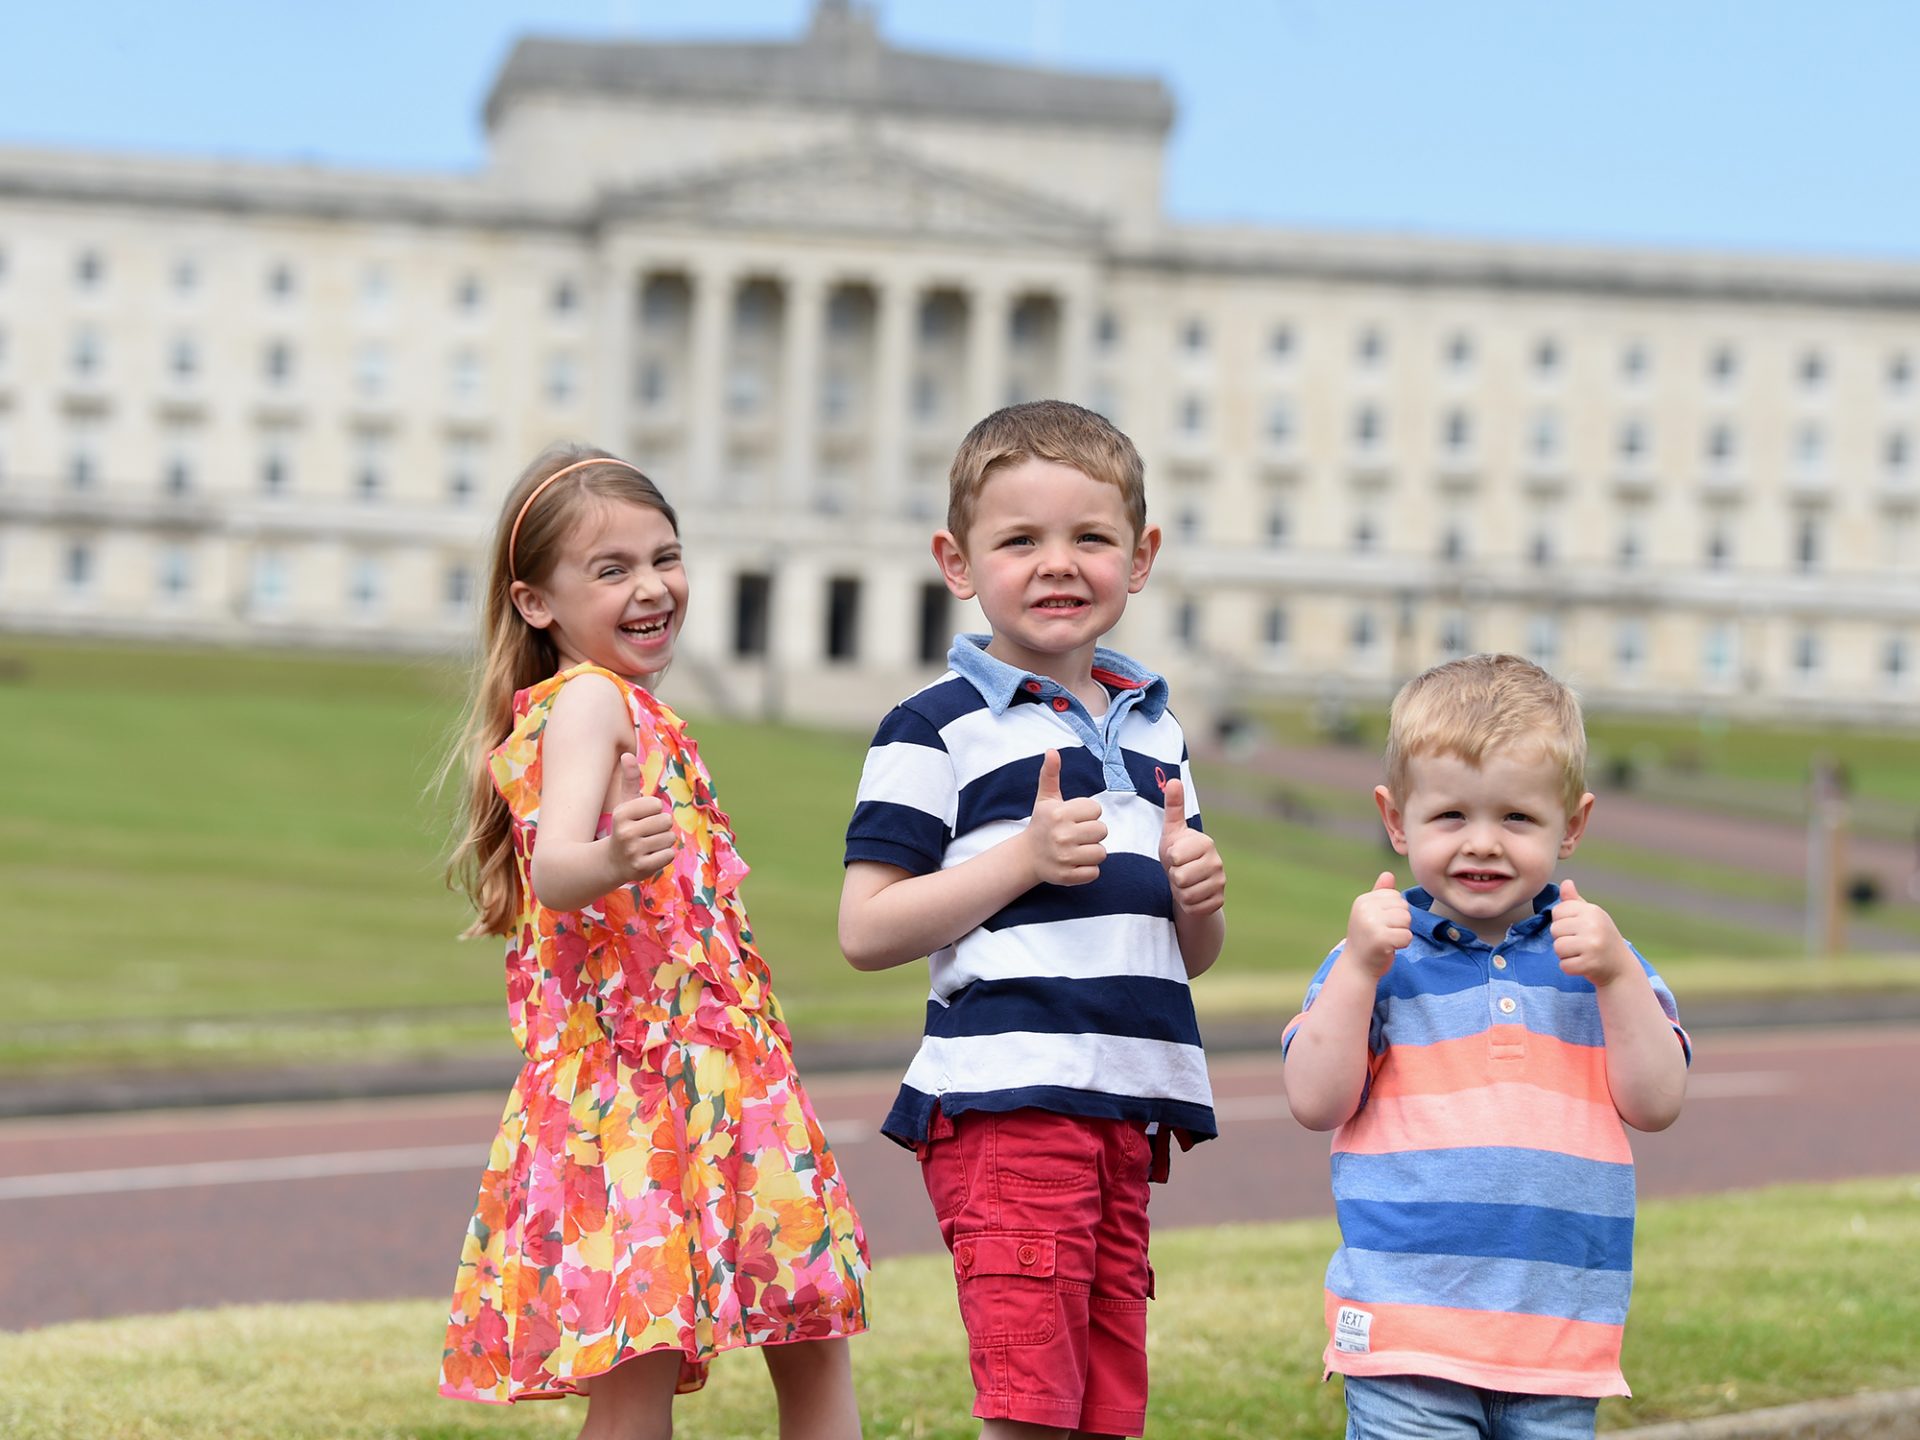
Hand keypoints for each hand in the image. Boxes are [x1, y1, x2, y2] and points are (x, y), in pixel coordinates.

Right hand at [609, 752, 675, 882]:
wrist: (612, 862)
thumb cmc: (624, 827)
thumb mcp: (625, 804)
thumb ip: (629, 780)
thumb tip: (627, 754)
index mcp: (622, 813)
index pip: (657, 804)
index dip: (654, 811)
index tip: (641, 819)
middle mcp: (626, 832)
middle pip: (666, 821)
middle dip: (661, 827)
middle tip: (646, 834)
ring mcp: (633, 851)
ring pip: (670, 838)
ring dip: (663, 842)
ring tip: (647, 845)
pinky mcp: (641, 868)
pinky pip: (669, 855)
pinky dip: (664, 856)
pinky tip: (650, 856)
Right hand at [1025, 749, 1106, 885]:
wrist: (1026, 856)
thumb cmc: (1042, 824)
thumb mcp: (1045, 799)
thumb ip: (1050, 774)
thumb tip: (1051, 750)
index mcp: (1059, 814)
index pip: (1096, 810)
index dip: (1088, 814)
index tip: (1074, 818)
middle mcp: (1062, 835)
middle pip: (1102, 831)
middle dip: (1092, 833)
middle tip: (1076, 835)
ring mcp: (1064, 858)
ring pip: (1101, 853)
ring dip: (1092, 851)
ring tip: (1076, 849)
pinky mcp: (1067, 877)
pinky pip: (1095, 872)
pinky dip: (1088, 869)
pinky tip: (1075, 863)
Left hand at [1159, 776, 1224, 916]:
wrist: (1187, 883)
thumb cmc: (1177, 853)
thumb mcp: (1172, 831)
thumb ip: (1173, 807)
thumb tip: (1174, 779)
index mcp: (1206, 843)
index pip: (1176, 857)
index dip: (1170, 859)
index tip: (1176, 856)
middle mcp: (1217, 862)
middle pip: (1180, 877)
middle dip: (1173, 877)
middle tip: (1179, 871)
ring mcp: (1220, 883)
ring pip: (1186, 894)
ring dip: (1179, 891)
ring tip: (1184, 883)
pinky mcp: (1218, 902)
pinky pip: (1193, 907)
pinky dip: (1187, 904)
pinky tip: (1191, 895)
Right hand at [1345, 871, 1410, 977]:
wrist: (1357, 967)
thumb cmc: (1367, 939)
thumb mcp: (1370, 914)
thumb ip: (1380, 894)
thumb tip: (1388, 874)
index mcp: (1363, 900)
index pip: (1396, 896)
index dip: (1395, 912)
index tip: (1381, 924)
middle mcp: (1365, 909)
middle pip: (1404, 907)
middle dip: (1400, 923)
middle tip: (1384, 934)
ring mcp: (1371, 923)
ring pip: (1407, 920)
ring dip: (1402, 933)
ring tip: (1387, 940)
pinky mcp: (1380, 939)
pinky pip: (1407, 936)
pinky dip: (1402, 945)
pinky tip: (1389, 948)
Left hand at [1550, 878, 1633, 985]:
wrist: (1621, 967)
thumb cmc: (1601, 938)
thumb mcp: (1591, 917)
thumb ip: (1574, 901)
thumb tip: (1566, 882)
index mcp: (1592, 910)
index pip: (1557, 911)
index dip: (1562, 922)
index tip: (1577, 929)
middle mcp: (1594, 925)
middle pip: (1555, 930)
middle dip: (1563, 939)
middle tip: (1581, 944)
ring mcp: (1593, 944)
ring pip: (1557, 948)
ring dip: (1565, 955)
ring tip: (1581, 953)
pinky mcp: (1590, 963)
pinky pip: (1564, 965)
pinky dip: (1570, 968)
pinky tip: (1583, 964)